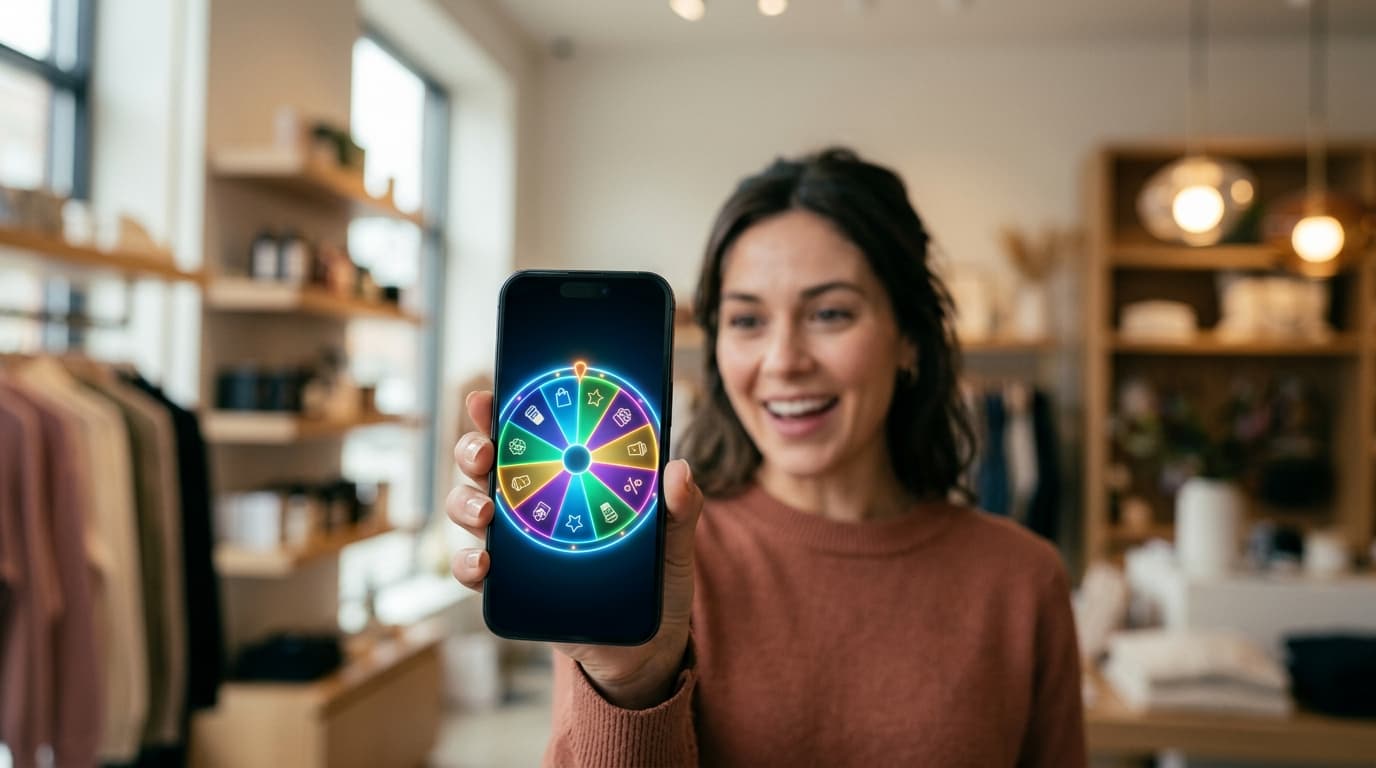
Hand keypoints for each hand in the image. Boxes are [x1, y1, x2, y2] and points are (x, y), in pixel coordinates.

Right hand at [447, 390, 702, 708]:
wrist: (646, 645)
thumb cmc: (655, 578)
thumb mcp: (673, 539)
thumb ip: (680, 507)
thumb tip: (679, 470)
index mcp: (566, 474)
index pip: (526, 432)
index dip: (498, 411)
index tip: (485, 398)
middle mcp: (532, 500)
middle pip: (485, 464)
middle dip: (473, 449)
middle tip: (484, 452)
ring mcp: (516, 542)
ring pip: (469, 509)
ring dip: (465, 503)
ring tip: (485, 511)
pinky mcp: (510, 585)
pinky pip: (474, 569)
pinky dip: (468, 564)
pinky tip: (483, 563)